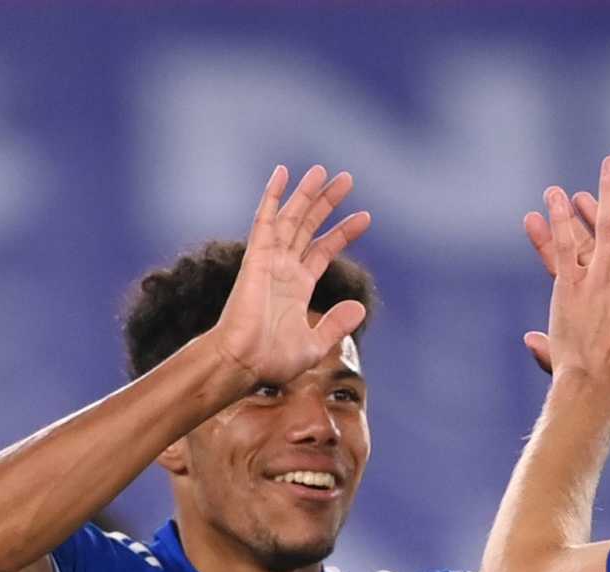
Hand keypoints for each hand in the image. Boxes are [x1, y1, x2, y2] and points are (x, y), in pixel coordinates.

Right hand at [207, 164, 371, 384]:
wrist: (244, 363)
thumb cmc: (272, 361)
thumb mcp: (313, 345)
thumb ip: (335, 325)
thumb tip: (358, 307)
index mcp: (297, 288)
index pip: (323, 250)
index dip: (343, 232)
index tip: (365, 216)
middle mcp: (283, 269)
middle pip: (308, 227)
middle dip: (327, 203)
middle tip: (347, 179)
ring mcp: (269, 261)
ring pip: (290, 218)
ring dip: (306, 194)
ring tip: (324, 171)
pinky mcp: (256, 258)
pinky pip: (265, 221)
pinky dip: (272, 196)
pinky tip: (282, 173)